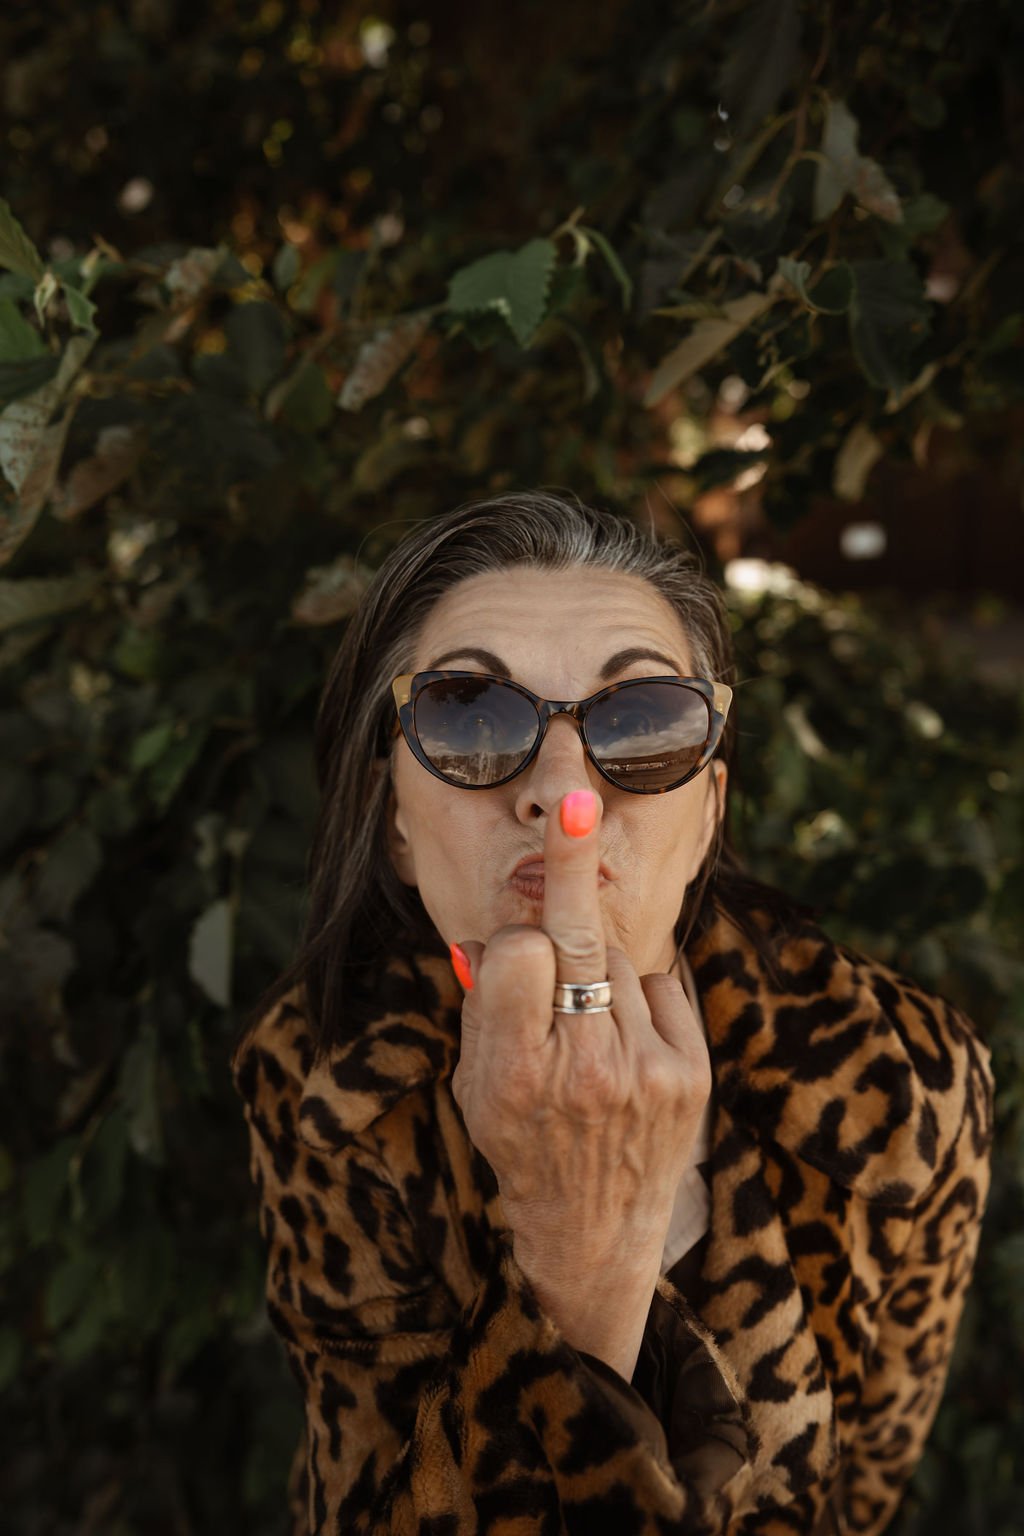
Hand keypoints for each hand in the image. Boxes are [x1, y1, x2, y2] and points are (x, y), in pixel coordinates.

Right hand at [449, 787, 711, 1267]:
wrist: (595, 1234)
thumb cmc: (520, 1146)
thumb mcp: (477, 1087)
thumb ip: (485, 1009)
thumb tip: (491, 933)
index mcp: (517, 1074)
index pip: (519, 958)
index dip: (513, 945)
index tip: (512, 944)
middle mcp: (585, 1070)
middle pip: (577, 941)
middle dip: (570, 866)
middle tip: (573, 800)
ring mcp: (646, 1071)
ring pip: (617, 959)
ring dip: (595, 968)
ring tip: (587, 1027)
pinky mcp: (691, 1073)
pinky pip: (658, 984)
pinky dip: (636, 993)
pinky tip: (623, 1036)